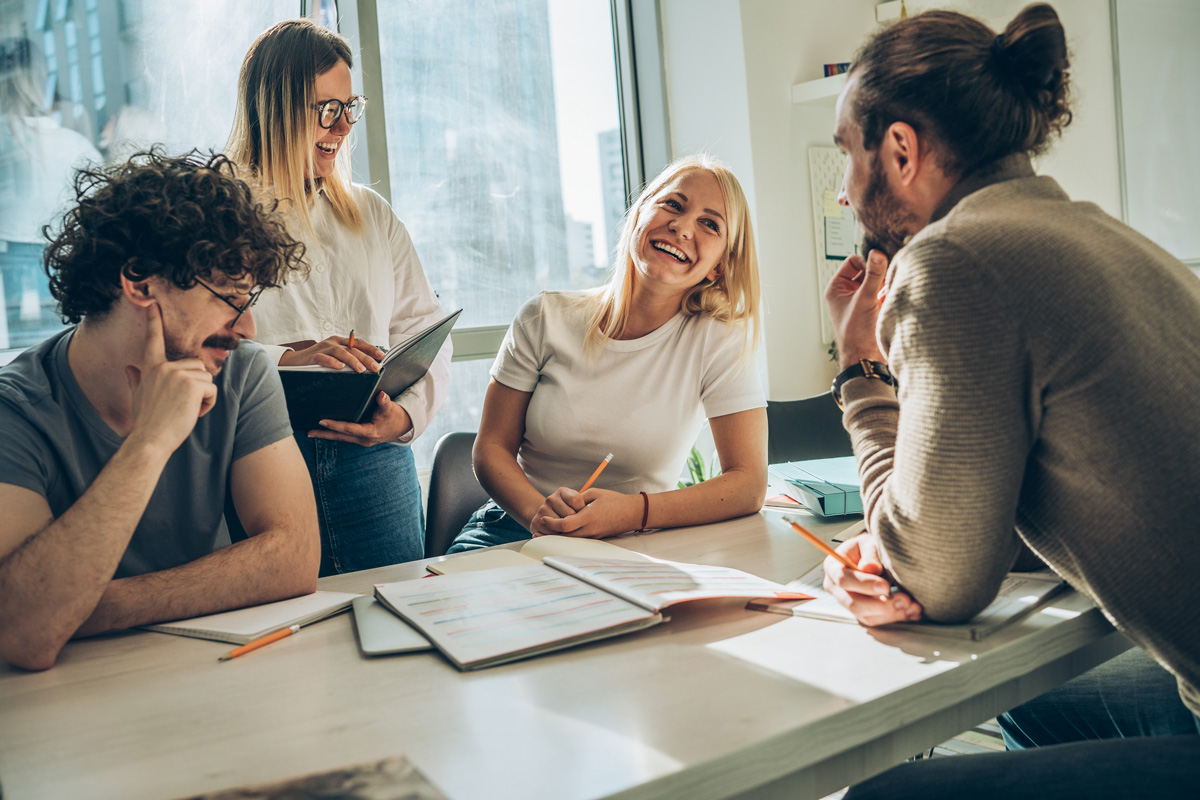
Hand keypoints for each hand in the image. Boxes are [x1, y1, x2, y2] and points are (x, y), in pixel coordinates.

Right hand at [124, 303, 217, 456]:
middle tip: (182, 405)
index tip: (153, 302)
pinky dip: (208, 404)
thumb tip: (128, 367)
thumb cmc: (147, 421)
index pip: (153, 340)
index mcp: (151, 368)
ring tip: (186, 410)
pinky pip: (212, 390)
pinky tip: (193, 413)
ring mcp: (178, 374)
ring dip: (203, 396)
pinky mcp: (192, 384)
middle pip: (197, 367)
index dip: (153, 321)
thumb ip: (135, 378)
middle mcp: (164, 367)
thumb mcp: (138, 396)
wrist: (149, 440)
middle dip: (197, 386)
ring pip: (206, 379)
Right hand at [278, 336, 384, 373]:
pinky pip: (324, 358)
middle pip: (353, 349)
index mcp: (340, 342)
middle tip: (375, 367)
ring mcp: (323, 348)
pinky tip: (340, 368)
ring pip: (341, 352)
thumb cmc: (318, 361)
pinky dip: (332, 362)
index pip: (358, 343)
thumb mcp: (335, 357)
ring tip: (361, 370)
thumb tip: (366, 368)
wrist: (294, 362)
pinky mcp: (313, 356)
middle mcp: (333, 342)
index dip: (371, 349)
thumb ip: (348, 360)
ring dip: (352, 361)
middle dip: (366, 358)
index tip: (382, 356)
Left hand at [308, 391, 412, 446]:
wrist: (403, 427)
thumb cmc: (395, 416)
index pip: (349, 428)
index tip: (322, 421)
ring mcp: (361, 440)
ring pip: (341, 438)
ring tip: (312, 432)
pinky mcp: (360, 438)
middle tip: (309, 432)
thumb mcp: (391, 408)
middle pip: (340, 437)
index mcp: (370, 432)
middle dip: (324, 434)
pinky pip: (345, 436)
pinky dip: (335, 433)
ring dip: (327, 435)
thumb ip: (384, 402)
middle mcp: (363, 439)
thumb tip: (381, 395)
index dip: (335, 425)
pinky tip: (325, 429)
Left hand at [531, 489, 640, 538]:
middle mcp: (590, 529)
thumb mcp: (594, 493)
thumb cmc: (614, 500)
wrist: (632, 513)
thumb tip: (566, 503)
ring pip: (570, 540)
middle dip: (550, 534)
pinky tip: (561, 534)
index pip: (565, 524)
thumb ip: (578, 498)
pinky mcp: (596, 537)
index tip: (544, 518)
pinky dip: (568, 537)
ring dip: (558, 537)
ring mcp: (593, 535)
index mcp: (588, 516)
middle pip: (564, 536)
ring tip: (545, 534)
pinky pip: (578, 539)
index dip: (552, 523)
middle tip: (538, 531)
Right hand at [822, 532, 922, 625]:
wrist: (872, 556)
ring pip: (867, 616)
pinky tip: (912, 610)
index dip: (864, 585)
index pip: (843, 579)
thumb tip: (870, 568)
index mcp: (833, 567)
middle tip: (903, 599)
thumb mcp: (869, 543)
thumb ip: (870, 554)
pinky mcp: (862, 612)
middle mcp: (836, 588)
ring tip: (911, 604)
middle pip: (853, 604)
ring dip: (891, 613)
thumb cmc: (868, 548)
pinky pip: (877, 620)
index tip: (886, 586)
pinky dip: (896, 617)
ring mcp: (848, 602)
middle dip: (880, 605)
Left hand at [824, 249, 888, 368]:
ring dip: (885, 285)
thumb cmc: (856, 334)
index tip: (876, 273)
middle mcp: (848, 292)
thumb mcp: (865, 300)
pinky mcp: (873, 308)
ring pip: (877, 281)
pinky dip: (889, 293)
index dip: (866, 264)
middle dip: (878, 275)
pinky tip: (892, 300)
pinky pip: (883, 292)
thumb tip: (877, 253)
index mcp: (837, 288)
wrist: (866, 359)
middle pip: (867, 270)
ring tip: (887, 295)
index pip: (853, 261)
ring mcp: (861, 300)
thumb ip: (873, 275)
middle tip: (884, 284)